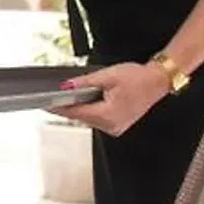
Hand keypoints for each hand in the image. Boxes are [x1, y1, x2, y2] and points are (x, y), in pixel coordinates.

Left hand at [48, 62, 171, 136]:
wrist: (158, 81)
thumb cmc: (138, 77)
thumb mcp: (107, 76)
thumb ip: (84, 83)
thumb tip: (65, 86)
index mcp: (108, 115)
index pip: (76, 113)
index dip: (58, 108)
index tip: (44, 104)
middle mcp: (111, 126)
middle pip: (81, 117)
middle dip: (66, 108)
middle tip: (51, 98)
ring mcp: (115, 127)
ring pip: (88, 119)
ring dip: (78, 109)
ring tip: (65, 98)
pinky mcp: (117, 125)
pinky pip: (97, 119)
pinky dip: (89, 111)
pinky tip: (83, 102)